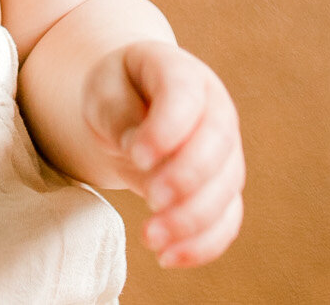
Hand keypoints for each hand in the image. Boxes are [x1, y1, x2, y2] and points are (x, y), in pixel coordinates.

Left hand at [83, 40, 243, 268]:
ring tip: (150, 238)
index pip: (185, 94)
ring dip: (192, 219)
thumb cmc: (118, 94)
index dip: (167, 128)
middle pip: (217, 144)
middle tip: (151, 199)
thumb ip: (117, 113)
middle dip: (187, 177)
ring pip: (226, 188)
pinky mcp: (223, 189)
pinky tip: (168, 257)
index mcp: (182, 72)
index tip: (137, 156)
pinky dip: (203, 244)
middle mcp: (215, 108)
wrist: (133, 109)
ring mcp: (226, 150)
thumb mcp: (103, 90)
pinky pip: (227, 220)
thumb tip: (138, 151)